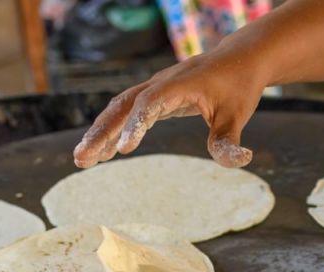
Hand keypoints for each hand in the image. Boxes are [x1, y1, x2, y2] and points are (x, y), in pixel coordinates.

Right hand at [73, 48, 266, 168]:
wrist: (239, 60)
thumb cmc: (238, 86)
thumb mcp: (237, 115)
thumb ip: (230, 141)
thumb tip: (241, 159)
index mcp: (178, 85)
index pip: (149, 104)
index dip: (135, 125)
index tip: (124, 150)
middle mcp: (160, 84)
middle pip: (123, 105)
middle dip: (101, 132)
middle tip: (82, 158)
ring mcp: (155, 89)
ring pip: (120, 108)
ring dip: (100, 132)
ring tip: (82, 159)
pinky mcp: (156, 96)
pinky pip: (128, 112)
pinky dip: (113, 130)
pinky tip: (104, 152)